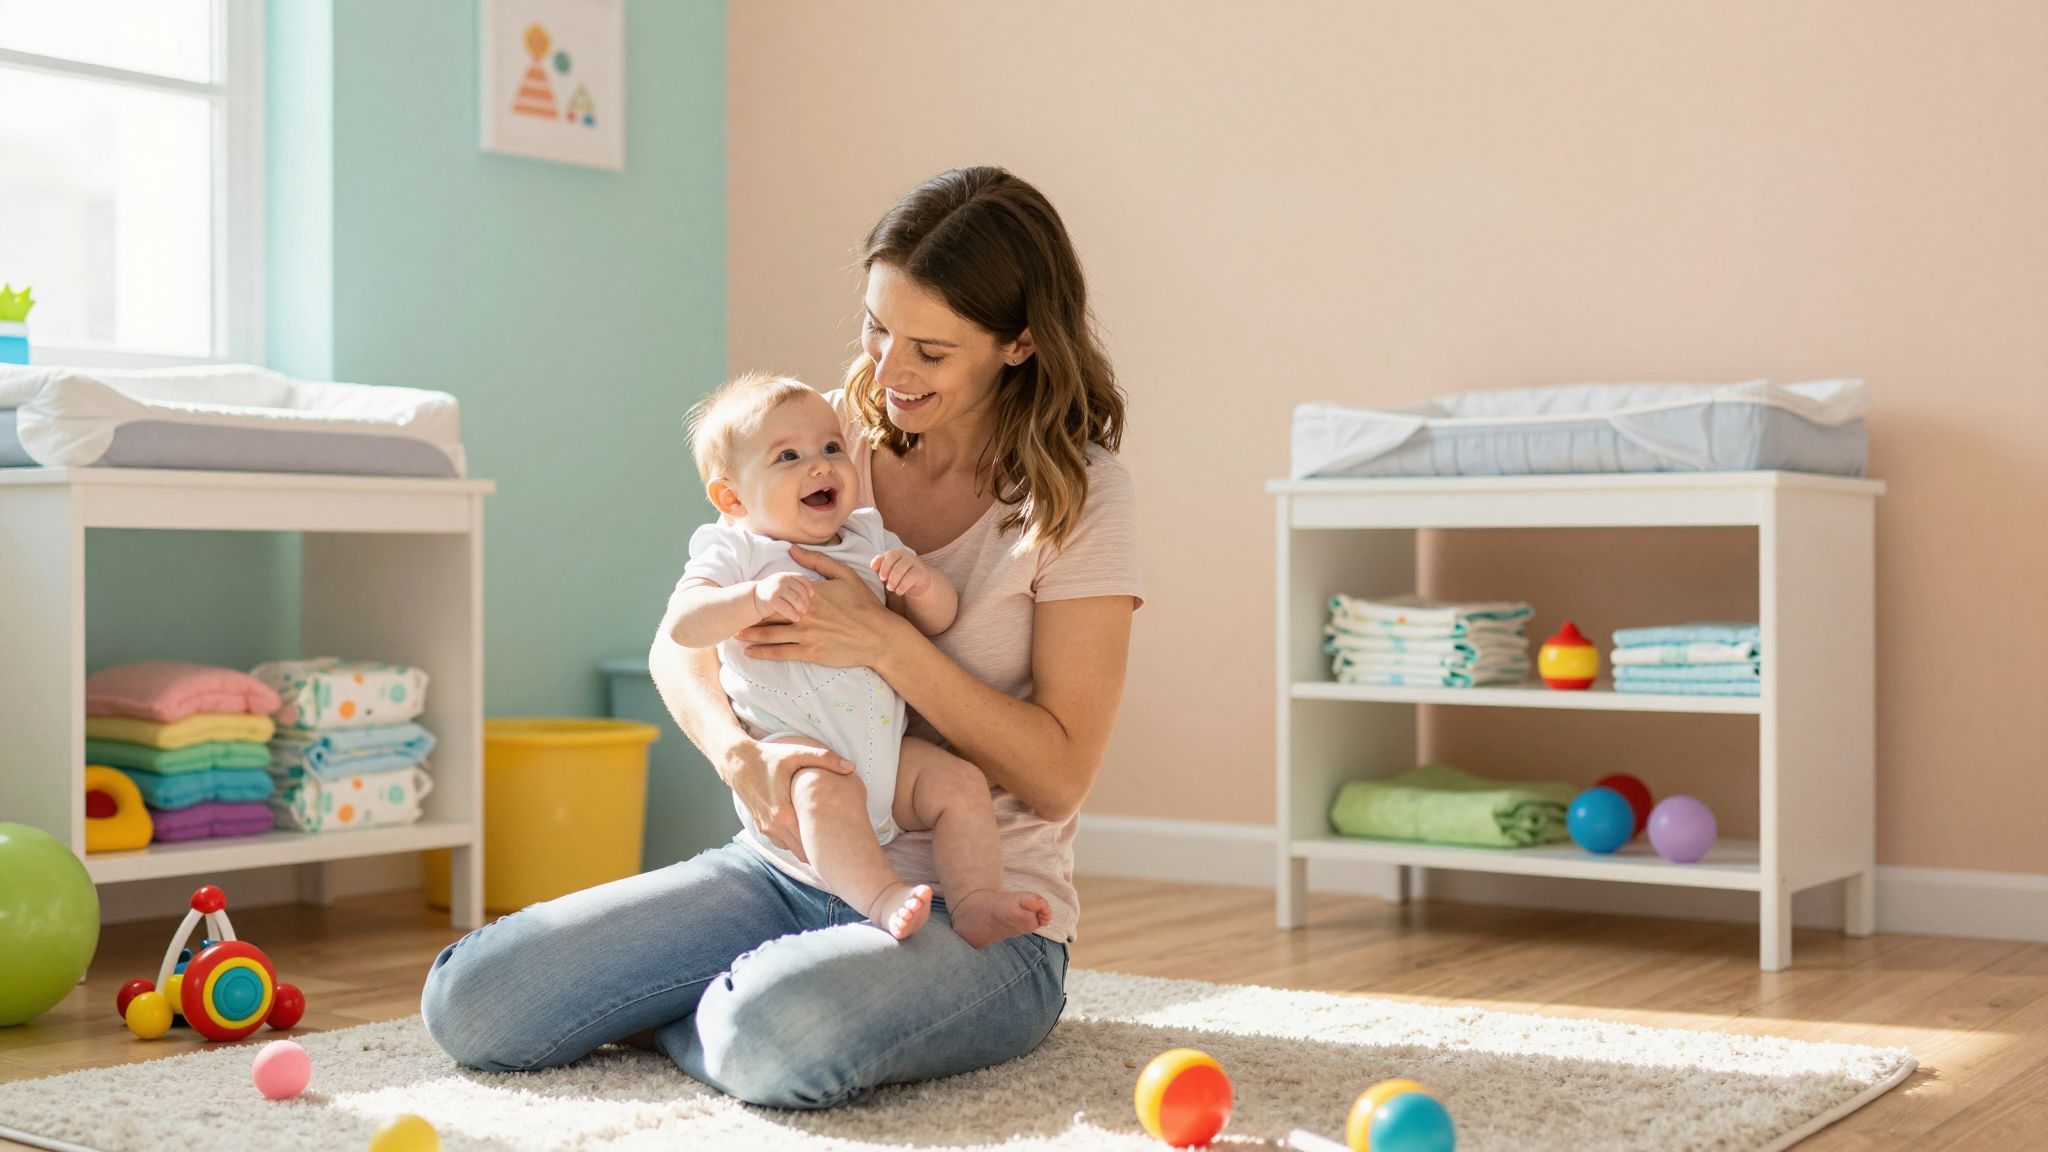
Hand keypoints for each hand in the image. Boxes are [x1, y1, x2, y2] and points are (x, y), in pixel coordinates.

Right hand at [722, 734, 854, 862]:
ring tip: (825, 840)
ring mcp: (766, 828)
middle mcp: (773, 826)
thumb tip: (851, 767)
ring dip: (806, 846)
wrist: (736, 762)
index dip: (826, 844)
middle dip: (819, 850)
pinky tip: (806, 833)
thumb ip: (825, 759)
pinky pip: (781, 842)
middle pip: (801, 850)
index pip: (808, 841)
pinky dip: (793, 841)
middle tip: (839, 848)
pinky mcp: (761, 827)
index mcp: (783, 813)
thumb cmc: (768, 758)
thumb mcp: (796, 753)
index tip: (843, 845)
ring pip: (791, 848)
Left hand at [738, 545, 910, 669]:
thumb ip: (817, 561)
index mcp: (810, 594)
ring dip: (749, 634)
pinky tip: (748, 653)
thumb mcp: (844, 574)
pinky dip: (762, 653)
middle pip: (769, 614)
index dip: (760, 593)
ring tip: (733, 632)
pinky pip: (781, 653)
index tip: (744, 592)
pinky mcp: (810, 653)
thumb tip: (792, 549)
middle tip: (730, 614)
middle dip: (748, 615)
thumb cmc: (864, 604)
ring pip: (770, 635)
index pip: (778, 593)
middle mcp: (804, 614)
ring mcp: (806, 635)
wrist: (878, 636)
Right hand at [753, 572, 812, 621]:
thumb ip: (794, 585)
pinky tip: (796, 618)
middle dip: (805, 601)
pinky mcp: (772, 600)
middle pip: (800, 591)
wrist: (752, 600)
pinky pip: (787, 608)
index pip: (803, 579)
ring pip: (795, 600)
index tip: (812, 596)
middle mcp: (782, 580)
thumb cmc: (772, 594)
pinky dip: (793, 614)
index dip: (809, 588)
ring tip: (802, 614)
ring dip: (801, 608)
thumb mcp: (782, 584)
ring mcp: (776, 589)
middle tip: (806, 609)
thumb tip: (812, 594)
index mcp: (786, 575)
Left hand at [870, 548, 931, 597]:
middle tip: (886, 584)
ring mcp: (915, 563)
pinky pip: (910, 577)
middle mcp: (906, 556)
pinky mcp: (921, 572)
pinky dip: (902, 586)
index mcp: (898, 553)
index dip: (883, 566)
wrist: (920, 582)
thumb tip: (872, 566)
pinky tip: (899, 592)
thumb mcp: (890, 570)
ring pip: (901, 568)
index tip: (881, 578)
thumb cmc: (901, 575)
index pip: (889, 555)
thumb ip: (880, 565)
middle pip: (893, 559)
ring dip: (893, 580)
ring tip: (891, 589)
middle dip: (887, 572)